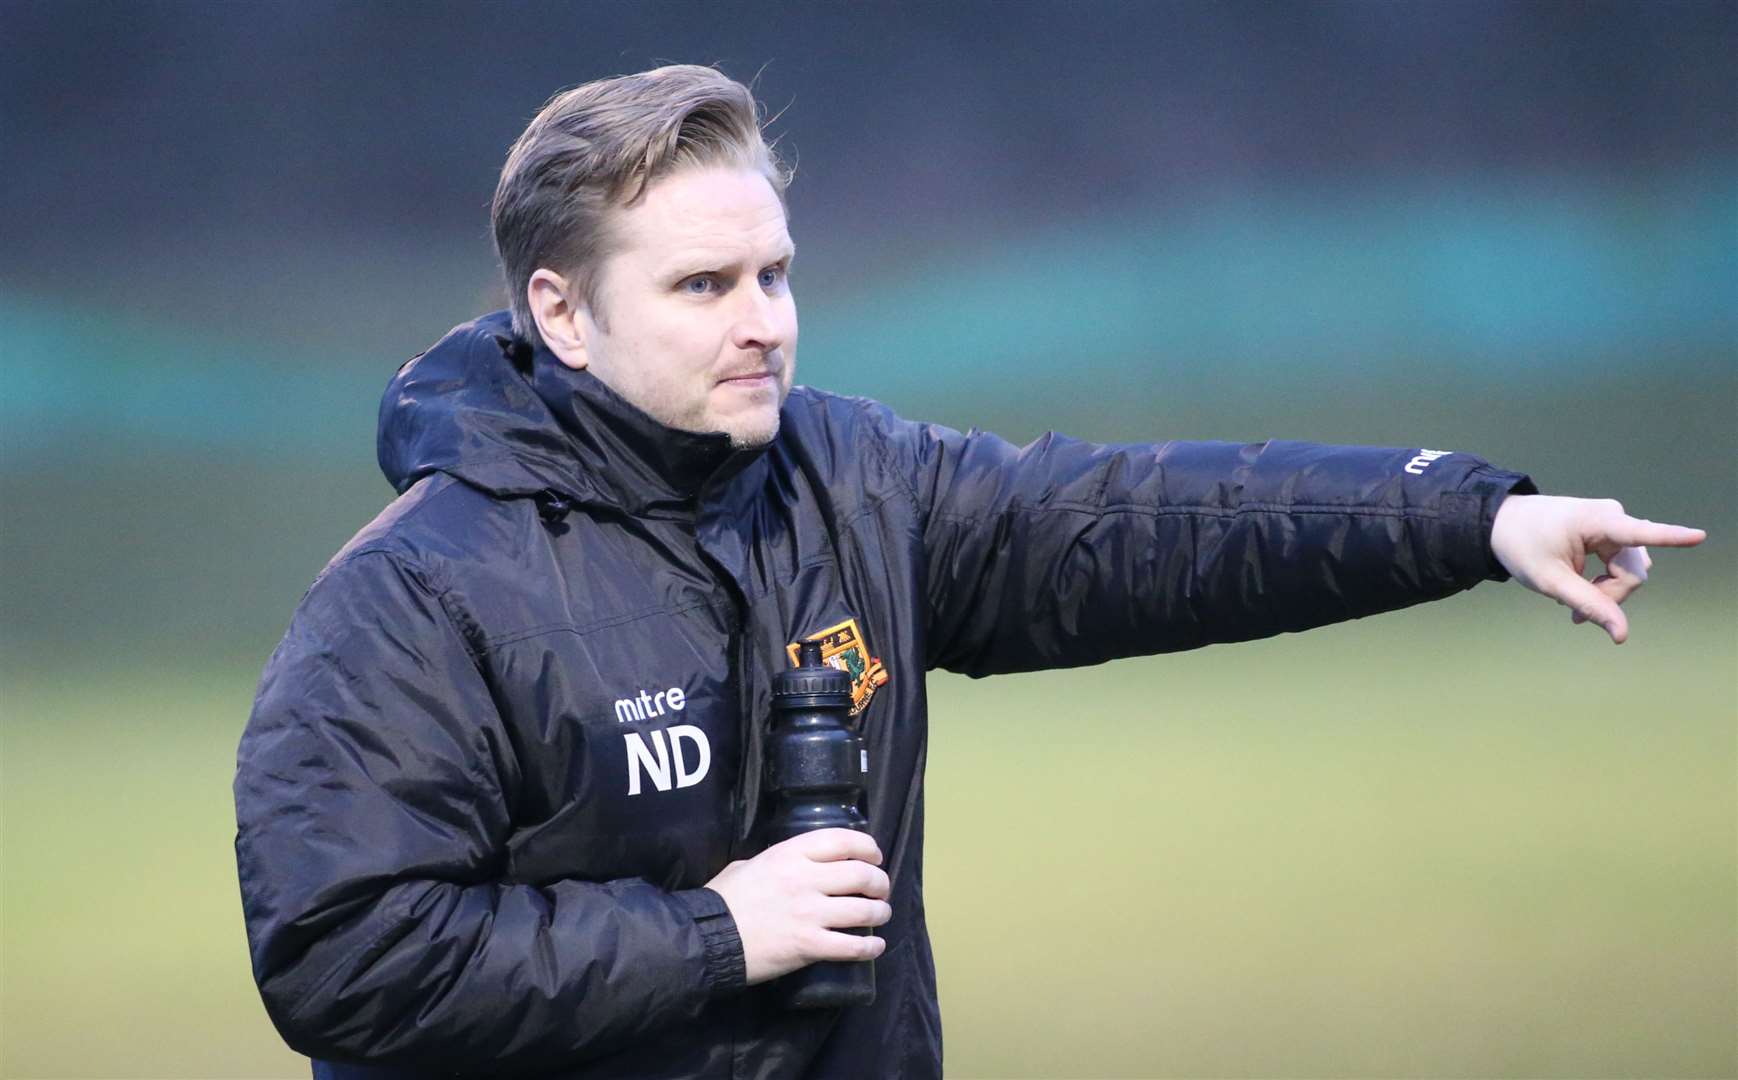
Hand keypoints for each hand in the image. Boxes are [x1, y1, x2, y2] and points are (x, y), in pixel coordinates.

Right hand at [704, 828, 891, 984]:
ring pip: (863, 909)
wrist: (708, 939)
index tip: (874, 856)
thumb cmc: (723, 900)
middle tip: (881, 889)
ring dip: (880, 912)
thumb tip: (787, 866)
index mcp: (789, 854)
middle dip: (879, 882)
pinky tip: (875, 946)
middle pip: (861, 874)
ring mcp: (809, 913)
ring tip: (881, 915)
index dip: (867, 847)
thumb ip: (772, 862)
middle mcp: (805, 880)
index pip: (842, 840)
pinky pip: (852, 946)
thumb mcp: (746, 865)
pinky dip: (870, 947)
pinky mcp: (810, 946)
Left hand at [1489, 494, 1705, 643]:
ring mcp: (1614, 522)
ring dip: (1606, 591)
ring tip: (1572, 602)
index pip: (1640, 533)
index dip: (1672, 538)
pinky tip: (1582, 589)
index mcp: (1597, 521)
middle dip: (1608, 597)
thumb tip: (1622, 634)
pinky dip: (1604, 581)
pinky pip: (1621, 564)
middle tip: (1573, 615)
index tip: (1700, 536)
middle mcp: (1613, 516)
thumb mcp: (1551, 582)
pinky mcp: (1611, 530)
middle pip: (1632, 572)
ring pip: (1628, 572)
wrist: (1501, 523)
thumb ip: (1589, 605)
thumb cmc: (1521, 547)